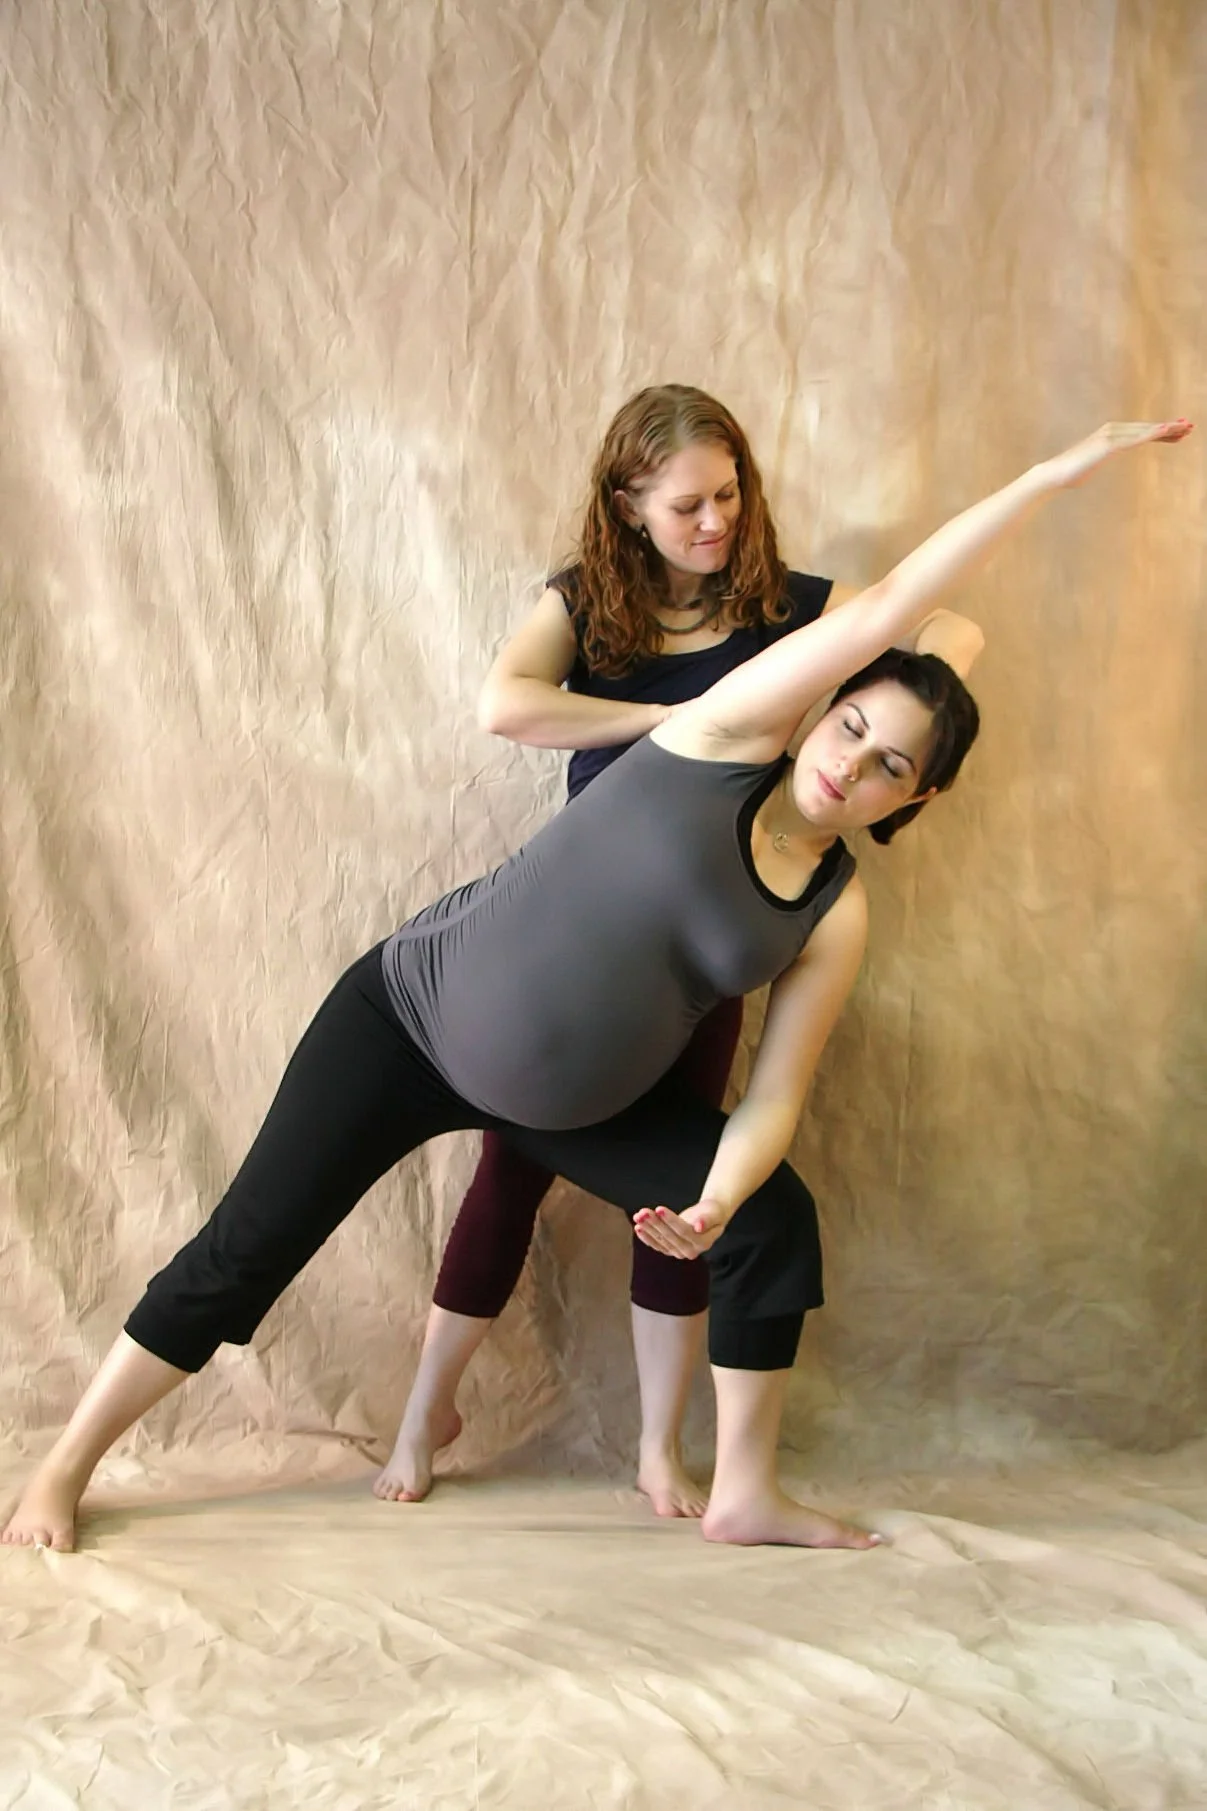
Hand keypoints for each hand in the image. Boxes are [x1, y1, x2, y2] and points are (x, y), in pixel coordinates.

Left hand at [632, 1198, 731, 1257]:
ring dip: (648, 1228)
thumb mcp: (715, 1213)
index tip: (659, 1208)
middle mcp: (691, 1251)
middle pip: (669, 1236)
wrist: (708, 1217)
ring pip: (661, 1240)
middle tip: (644, 1212)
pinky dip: (646, 1237)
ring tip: (638, 1216)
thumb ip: (708, 1220)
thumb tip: (699, 1226)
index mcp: (703, 1243)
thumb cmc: (713, 1212)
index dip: (671, 1220)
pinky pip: (657, 1245)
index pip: (684, 1231)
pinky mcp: (670, 1250)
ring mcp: (679, 1252)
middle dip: (655, 1223)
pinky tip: (638, 1228)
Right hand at [1042, 418, 1192, 489]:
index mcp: (1109, 435)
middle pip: (1146, 428)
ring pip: (1144, 431)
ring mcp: (1110, 436)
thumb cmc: (1069, 473)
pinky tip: (1166, 431)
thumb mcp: (1090, 465)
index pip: (1140, 432)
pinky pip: (1135, 439)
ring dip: (1166, 428)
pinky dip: (1151, 434)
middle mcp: (1111, 430)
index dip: (1161, 432)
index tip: (1179, 433)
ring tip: (1186, 428)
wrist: (1054, 475)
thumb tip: (1096, 462)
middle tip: (1190, 427)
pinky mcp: (1108, 445)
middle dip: (1170, 427)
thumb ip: (1098, 459)